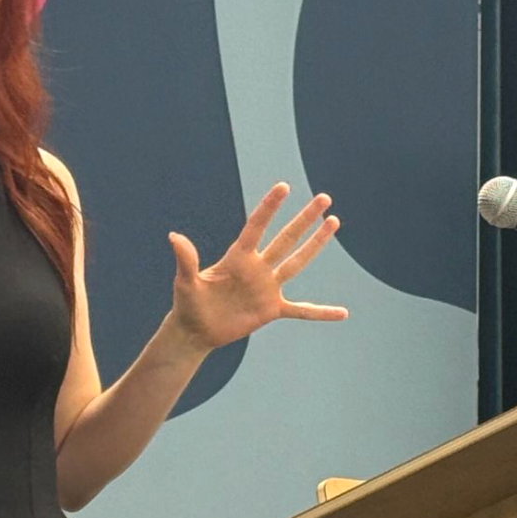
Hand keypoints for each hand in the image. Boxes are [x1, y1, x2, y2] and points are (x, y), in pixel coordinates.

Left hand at [166, 184, 346, 352]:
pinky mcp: (272, 310)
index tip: (283, 187)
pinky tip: (342, 313)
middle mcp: (257, 268)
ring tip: (334, 221)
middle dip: (305, 219)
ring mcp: (267, 288)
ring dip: (316, 244)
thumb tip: (174, 237)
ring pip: (297, 262)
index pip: (257, 227)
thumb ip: (186, 260)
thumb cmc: (188, 304)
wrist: (196, 331)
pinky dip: (321, 313)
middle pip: (286, 239)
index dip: (269, 207)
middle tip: (324, 198)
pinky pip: (302, 311)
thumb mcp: (185, 282)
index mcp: (237, 258)